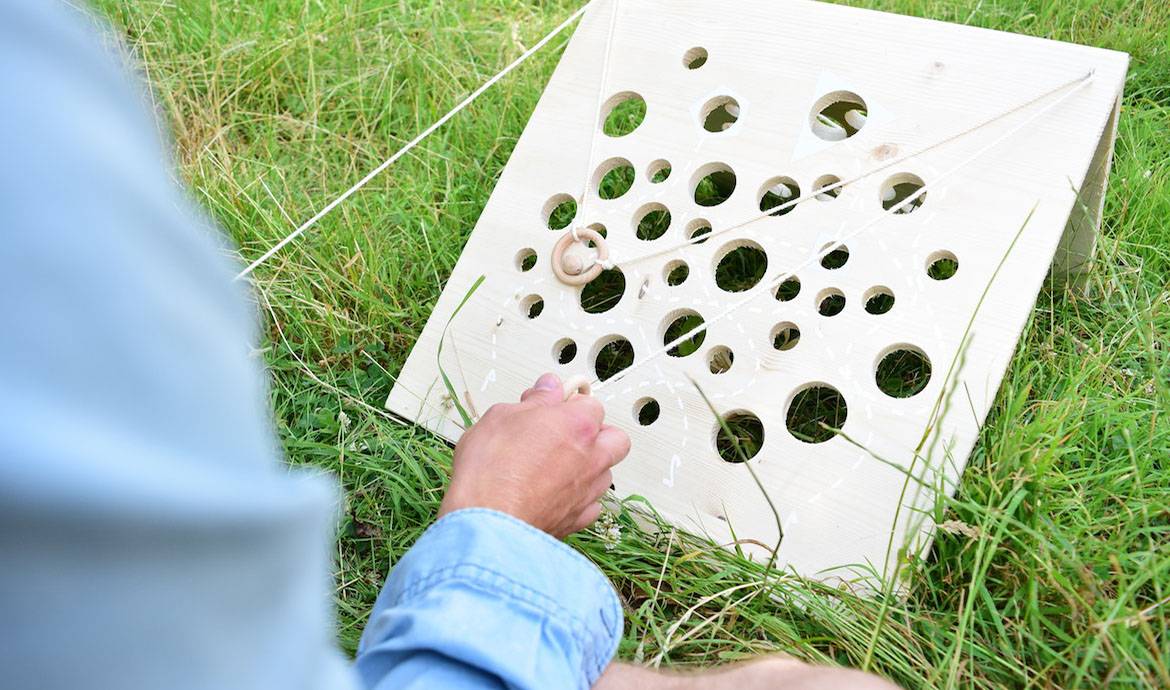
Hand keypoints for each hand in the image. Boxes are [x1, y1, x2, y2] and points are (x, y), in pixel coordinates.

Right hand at [438, 373, 629, 537]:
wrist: (488, 521)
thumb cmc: (491, 469)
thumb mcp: (502, 416)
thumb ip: (535, 401)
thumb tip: (548, 388)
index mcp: (578, 425)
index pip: (591, 404)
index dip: (570, 404)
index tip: (552, 406)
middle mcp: (592, 457)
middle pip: (616, 439)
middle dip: (598, 434)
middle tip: (568, 435)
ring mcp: (588, 491)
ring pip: (606, 473)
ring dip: (590, 467)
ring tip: (559, 467)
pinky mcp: (578, 520)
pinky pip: (592, 505)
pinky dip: (579, 499)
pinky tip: (557, 495)